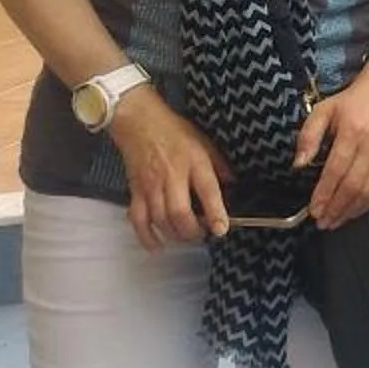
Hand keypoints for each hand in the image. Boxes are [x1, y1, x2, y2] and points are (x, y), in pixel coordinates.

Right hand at [107, 91, 231, 248]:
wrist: (139, 121)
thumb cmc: (173, 130)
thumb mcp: (204, 141)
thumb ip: (218, 164)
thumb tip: (233, 183)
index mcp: (194, 162)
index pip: (207, 191)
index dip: (215, 213)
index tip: (221, 229)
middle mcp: (171, 176)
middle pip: (180, 213)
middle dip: (193, 231)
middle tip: (202, 234)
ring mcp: (151, 185)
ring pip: (161, 220)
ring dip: (175, 235)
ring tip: (186, 237)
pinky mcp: (135, 191)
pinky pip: (138, 219)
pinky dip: (146, 237)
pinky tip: (157, 246)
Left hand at [297, 56, 368, 228]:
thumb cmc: (350, 102)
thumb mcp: (322, 111)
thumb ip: (308, 136)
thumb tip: (299, 164)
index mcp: (352, 132)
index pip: (337, 170)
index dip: (325, 192)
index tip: (314, 209)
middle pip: (353, 185)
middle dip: (336, 207)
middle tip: (322, 222)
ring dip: (351, 210)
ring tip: (335, 221)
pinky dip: (368, 204)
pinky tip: (355, 211)